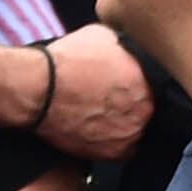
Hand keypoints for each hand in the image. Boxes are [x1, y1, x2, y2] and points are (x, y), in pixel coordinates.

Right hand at [33, 23, 151, 159]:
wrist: (35, 89)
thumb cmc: (64, 62)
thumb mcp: (102, 35)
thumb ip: (123, 47)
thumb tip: (125, 48)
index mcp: (149, 82)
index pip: (156, 86)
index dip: (138, 85)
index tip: (122, 85)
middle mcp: (144, 111)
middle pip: (147, 111)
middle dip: (131, 106)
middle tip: (109, 101)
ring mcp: (128, 135)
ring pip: (135, 132)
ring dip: (123, 126)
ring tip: (100, 116)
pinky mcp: (110, 154)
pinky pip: (121, 151)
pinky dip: (111, 143)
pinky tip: (96, 131)